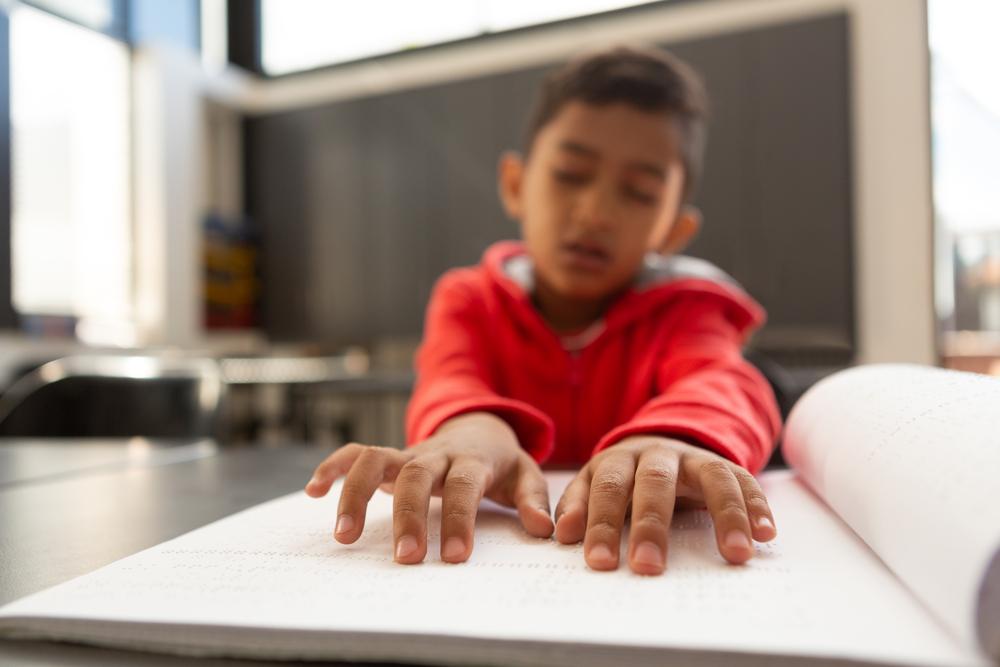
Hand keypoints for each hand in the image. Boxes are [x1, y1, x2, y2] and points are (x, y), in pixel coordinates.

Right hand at [305, 412, 552, 563]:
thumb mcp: (526, 475)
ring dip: (355, 492)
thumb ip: (533, 501)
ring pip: (375, 458)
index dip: (459, 519)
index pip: (464, 487)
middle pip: (416, 475)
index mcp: (473, 460)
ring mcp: (409, 452)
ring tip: (344, 536)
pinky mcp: (390, 456)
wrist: (481, 425)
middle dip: (407, 516)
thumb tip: (544, 530)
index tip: (454, 558)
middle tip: (405, 559)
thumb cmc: (501, 461)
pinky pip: (356, 452)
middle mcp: (436, 453)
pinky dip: (332, 466)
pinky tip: (312, 491)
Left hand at [554, 435, 776, 574]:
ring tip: (736, 554)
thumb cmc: (620, 477)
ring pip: (713, 477)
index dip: (601, 523)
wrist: (657, 443)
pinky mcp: (724, 465)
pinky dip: (757, 505)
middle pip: (655, 483)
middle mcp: (658, 454)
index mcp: (619, 459)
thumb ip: (576, 506)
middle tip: (648, 567)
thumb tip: (562, 534)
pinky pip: (745, 480)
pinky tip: (765, 534)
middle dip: (651, 526)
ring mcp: (694, 457)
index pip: (608, 488)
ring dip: (726, 514)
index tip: (600, 563)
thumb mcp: (591, 484)